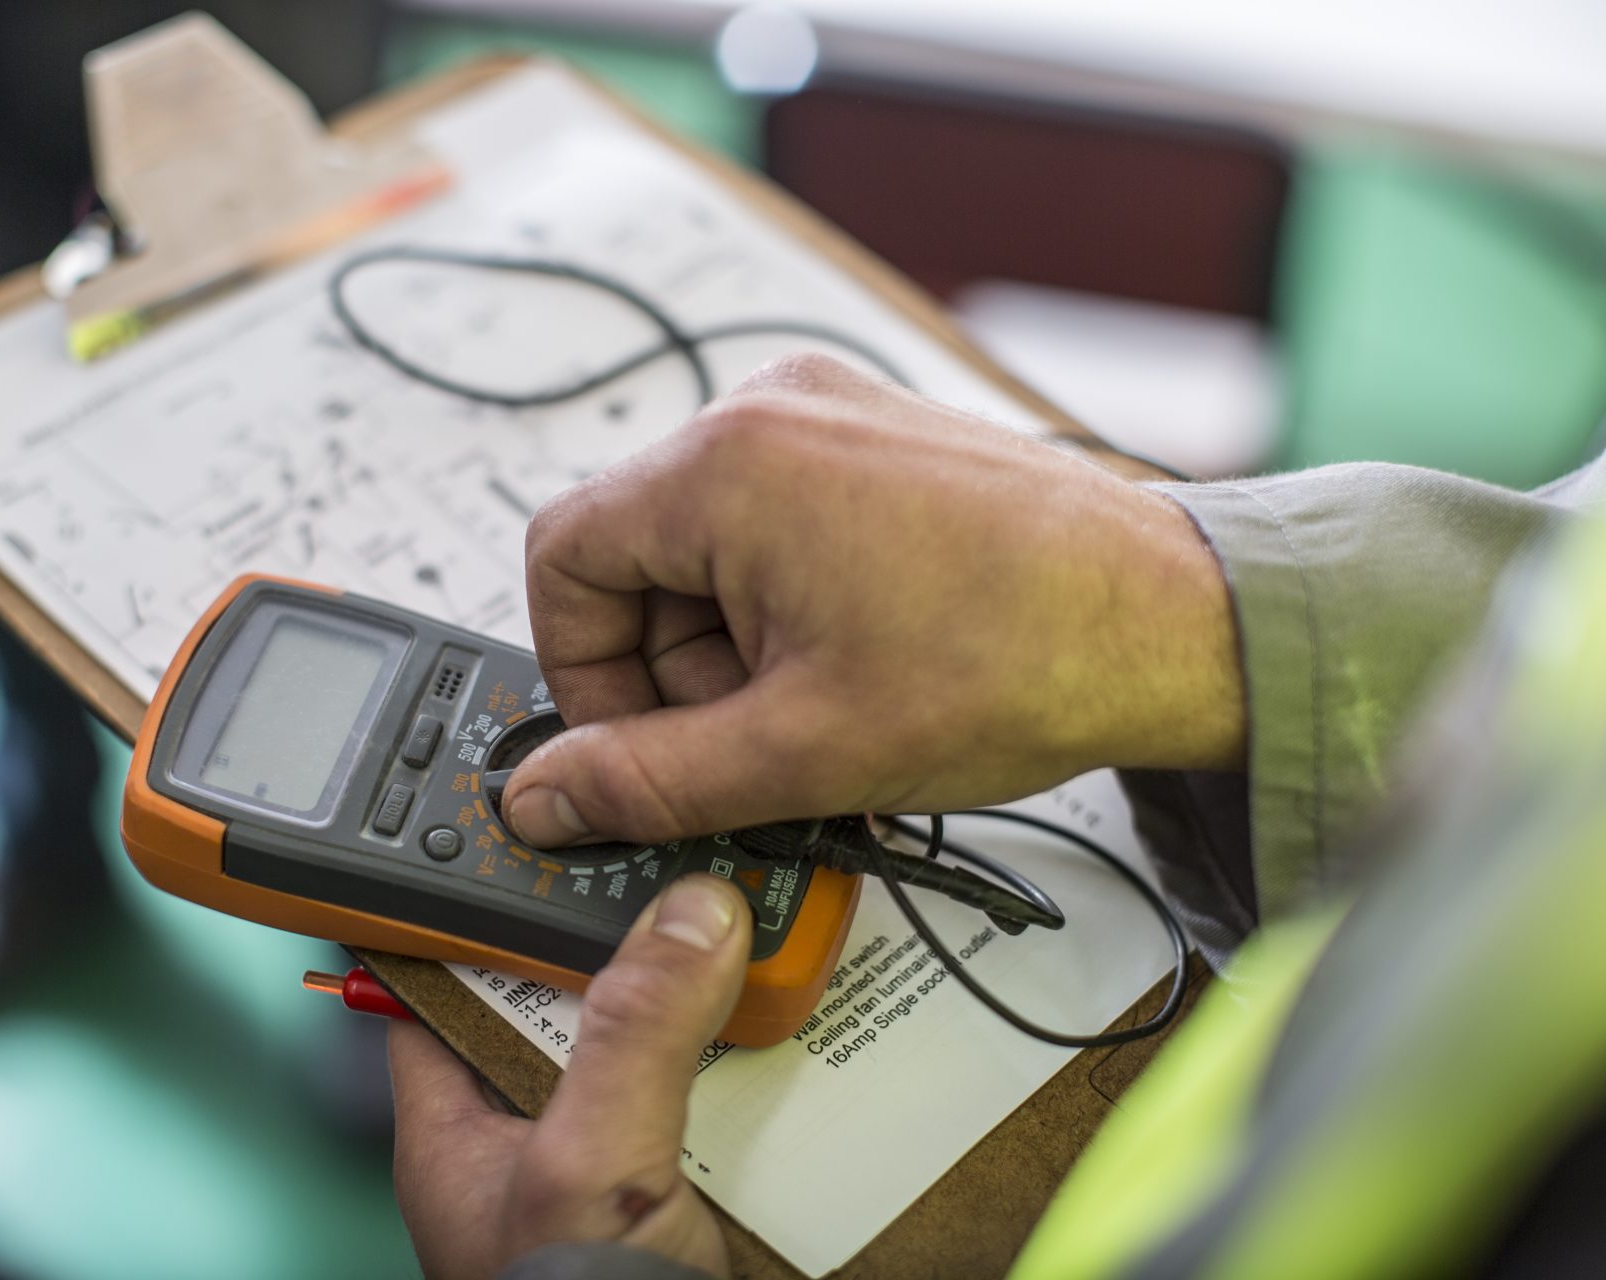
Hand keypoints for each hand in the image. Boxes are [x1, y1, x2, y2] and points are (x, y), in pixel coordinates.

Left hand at [389, 874, 749, 1279]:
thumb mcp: (590, 1162)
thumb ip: (631, 1037)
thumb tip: (686, 918)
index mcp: (459, 1132)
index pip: (446, 986)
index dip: (482, 917)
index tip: (536, 849)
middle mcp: (531, 1142)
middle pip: (572, 1008)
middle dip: (631, 957)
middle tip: (682, 895)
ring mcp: (608, 1169)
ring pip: (656, 1054)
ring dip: (707, 1018)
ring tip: (751, 957)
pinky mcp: (681, 1194)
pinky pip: (718, 1107)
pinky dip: (756, 1076)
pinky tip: (786, 1043)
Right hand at [505, 354, 1242, 846]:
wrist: (1172, 621)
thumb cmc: (1024, 658)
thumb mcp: (802, 751)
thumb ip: (646, 784)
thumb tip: (544, 798)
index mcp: (729, 463)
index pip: (563, 560)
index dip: (583, 673)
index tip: (640, 743)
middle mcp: (769, 407)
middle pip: (635, 556)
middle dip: (675, 668)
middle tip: (755, 738)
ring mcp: (826, 408)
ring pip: (702, 545)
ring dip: (732, 642)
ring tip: (824, 703)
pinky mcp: (869, 432)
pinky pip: (770, 520)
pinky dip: (783, 602)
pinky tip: (854, 659)